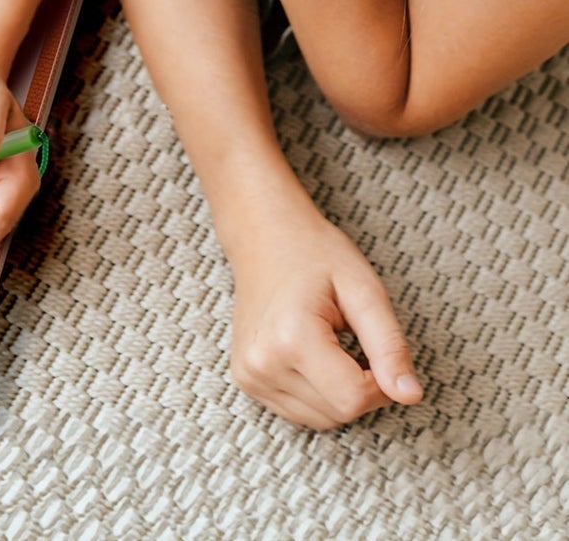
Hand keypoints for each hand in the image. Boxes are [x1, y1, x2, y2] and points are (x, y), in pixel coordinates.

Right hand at [228, 210, 421, 428]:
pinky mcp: (245, 380)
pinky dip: (319, 394)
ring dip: (339, 392)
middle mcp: (261, 363)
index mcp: (290, 338)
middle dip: (360, 386)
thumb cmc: (314, 254)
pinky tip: (311, 356)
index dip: (380, 381)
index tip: (374, 346)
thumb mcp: (364, 290)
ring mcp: (249, 374)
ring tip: (328, 343)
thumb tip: (410, 396)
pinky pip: (300, 413)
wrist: (263, 235)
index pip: (354, 399)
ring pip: (322, 419)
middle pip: (339, 413)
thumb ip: (389, 346)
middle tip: (350, 339)